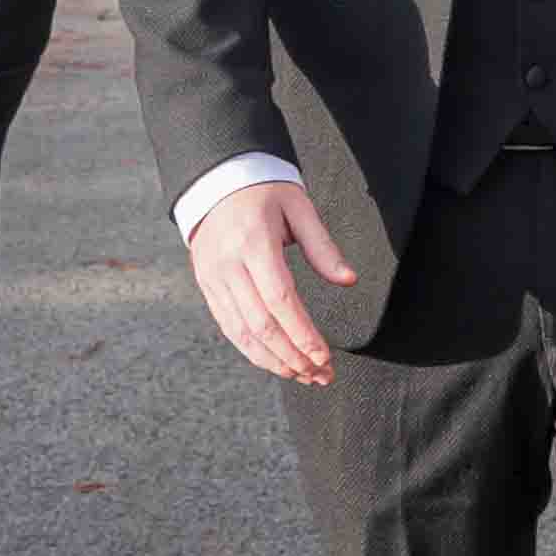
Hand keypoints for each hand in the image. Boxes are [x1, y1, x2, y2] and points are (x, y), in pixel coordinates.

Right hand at [187, 180, 357, 385]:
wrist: (216, 180)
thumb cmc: (265, 191)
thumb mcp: (299, 207)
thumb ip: (322, 247)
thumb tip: (348, 281)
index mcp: (254, 242)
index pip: (280, 300)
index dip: (302, 334)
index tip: (324, 357)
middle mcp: (228, 264)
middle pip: (260, 324)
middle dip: (292, 356)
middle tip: (320, 375)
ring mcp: (212, 277)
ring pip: (241, 333)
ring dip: (273, 360)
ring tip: (303, 375)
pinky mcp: (206, 285)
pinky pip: (228, 326)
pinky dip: (252, 350)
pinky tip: (276, 362)